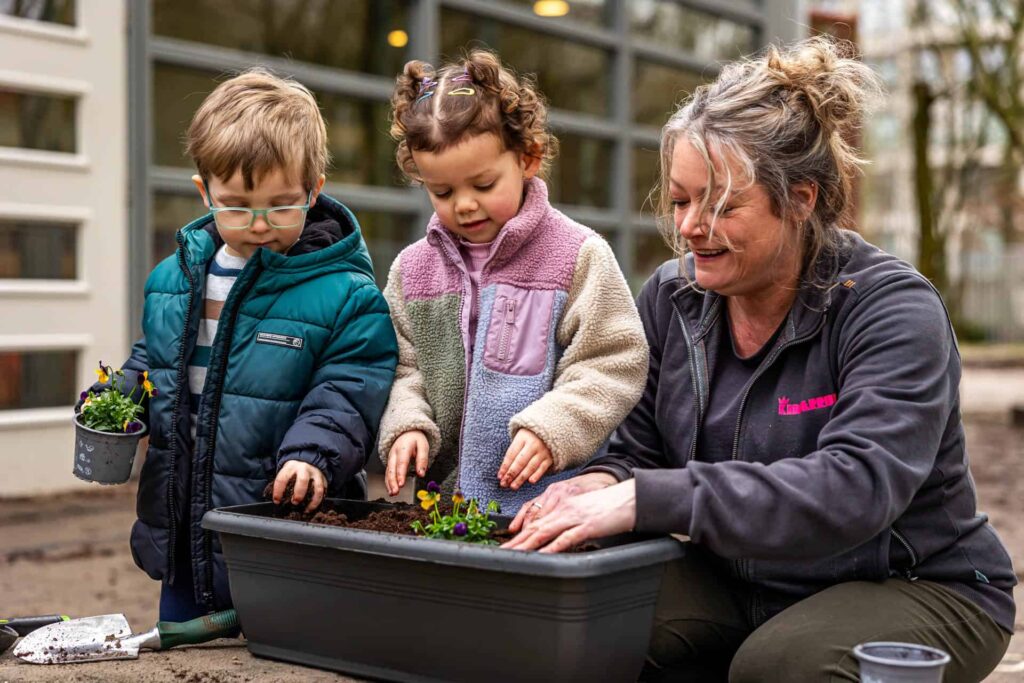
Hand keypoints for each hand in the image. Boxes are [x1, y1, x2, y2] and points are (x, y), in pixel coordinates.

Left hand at [272, 461, 326, 512]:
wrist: (308, 460)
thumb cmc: (294, 471)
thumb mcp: (286, 472)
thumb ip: (283, 483)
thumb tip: (277, 500)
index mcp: (291, 467)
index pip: (283, 479)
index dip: (278, 491)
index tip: (277, 501)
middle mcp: (304, 469)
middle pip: (303, 480)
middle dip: (298, 493)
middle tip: (294, 502)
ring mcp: (315, 474)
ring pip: (317, 487)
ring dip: (312, 500)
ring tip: (306, 509)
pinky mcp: (323, 479)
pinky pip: (323, 492)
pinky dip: (318, 501)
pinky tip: (313, 507)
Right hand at [386, 430, 428, 495]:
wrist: (406, 432)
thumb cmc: (415, 440)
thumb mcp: (423, 446)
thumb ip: (422, 460)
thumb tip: (422, 474)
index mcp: (403, 448)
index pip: (401, 463)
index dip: (401, 474)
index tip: (402, 484)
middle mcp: (394, 453)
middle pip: (392, 469)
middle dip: (393, 481)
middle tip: (396, 491)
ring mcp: (391, 458)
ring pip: (388, 472)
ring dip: (389, 483)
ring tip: (393, 493)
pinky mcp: (390, 462)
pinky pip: (388, 473)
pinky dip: (388, 482)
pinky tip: (391, 490)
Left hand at [498, 429, 553, 489]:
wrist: (550, 430)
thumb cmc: (529, 436)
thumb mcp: (520, 437)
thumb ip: (514, 451)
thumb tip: (504, 470)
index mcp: (523, 437)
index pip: (511, 454)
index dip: (505, 466)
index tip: (499, 476)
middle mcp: (533, 444)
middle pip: (520, 461)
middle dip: (511, 474)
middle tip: (504, 484)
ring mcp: (542, 451)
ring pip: (530, 467)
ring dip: (521, 478)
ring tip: (513, 486)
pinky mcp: (550, 457)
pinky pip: (542, 468)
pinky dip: (537, 475)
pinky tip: (530, 481)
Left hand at [502, 479, 636, 552]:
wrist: (628, 498)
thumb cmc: (607, 506)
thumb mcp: (582, 510)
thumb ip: (567, 520)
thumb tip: (555, 536)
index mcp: (561, 503)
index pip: (535, 518)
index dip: (519, 531)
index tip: (507, 541)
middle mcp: (563, 508)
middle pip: (534, 526)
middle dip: (516, 540)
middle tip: (501, 551)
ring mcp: (573, 517)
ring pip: (544, 532)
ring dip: (526, 545)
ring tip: (512, 554)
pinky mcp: (586, 526)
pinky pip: (564, 539)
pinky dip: (550, 548)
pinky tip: (540, 555)